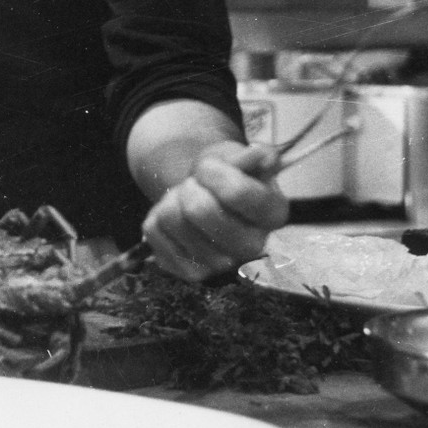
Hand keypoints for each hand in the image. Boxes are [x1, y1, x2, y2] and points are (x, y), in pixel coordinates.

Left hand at [141, 140, 288, 281]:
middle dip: (189, 186)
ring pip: (171, 219)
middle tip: (196, 185)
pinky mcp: (192, 272)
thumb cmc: (226, 174)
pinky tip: (176, 219)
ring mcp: (222, 264)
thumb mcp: (238, 156)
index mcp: (274, 214)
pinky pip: (153, 232)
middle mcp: (254, 246)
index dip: (212, 171)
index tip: (208, 165)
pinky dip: (156, 216)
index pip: (236, 191)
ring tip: (186, 200)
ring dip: (172, 199)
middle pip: (199, 209)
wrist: (206, 196)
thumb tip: (261, 155)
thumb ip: (252, 154)